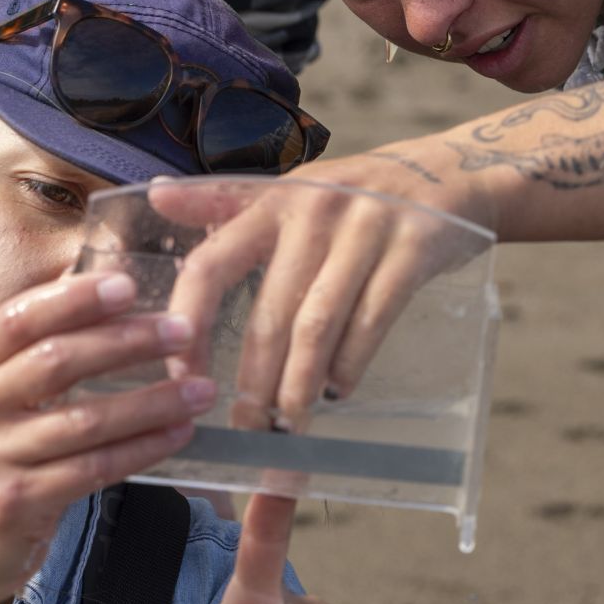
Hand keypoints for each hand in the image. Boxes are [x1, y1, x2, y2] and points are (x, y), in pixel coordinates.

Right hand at [0, 270, 215, 603]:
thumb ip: (35, 358)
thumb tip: (112, 304)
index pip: (17, 319)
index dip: (73, 299)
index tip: (127, 285)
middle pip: (57, 361)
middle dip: (128, 342)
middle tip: (183, 331)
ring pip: (85, 420)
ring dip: (153, 402)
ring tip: (200, 389)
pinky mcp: (15, 503)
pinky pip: (93, 468)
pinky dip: (142, 449)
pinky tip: (177, 435)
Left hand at [153, 154, 494, 431]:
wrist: (447, 171)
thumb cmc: (354, 195)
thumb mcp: (290, 191)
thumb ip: (224, 203)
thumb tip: (156, 196)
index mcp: (272, 201)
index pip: (212, 264)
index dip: (191, 325)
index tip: (180, 377)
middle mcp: (313, 210)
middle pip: (270, 314)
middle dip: (254, 384)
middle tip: (244, 431)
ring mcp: (366, 227)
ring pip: (319, 326)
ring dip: (300, 386)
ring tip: (288, 427)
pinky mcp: (412, 247)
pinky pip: (372, 320)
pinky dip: (352, 365)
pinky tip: (339, 392)